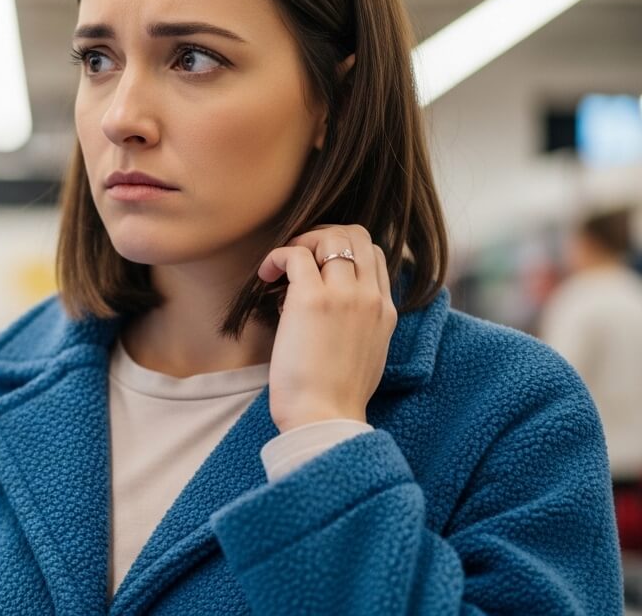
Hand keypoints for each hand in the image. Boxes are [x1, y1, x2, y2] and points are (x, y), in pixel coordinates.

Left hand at [257, 224, 396, 432]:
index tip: (316, 266)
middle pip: (356, 234)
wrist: (325, 417)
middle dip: (322, 235)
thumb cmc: (335, 395)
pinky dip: (276, 256)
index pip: (373, 254)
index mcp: (385, 310)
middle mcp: (369, 297)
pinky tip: (265, 276)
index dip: (341, 250)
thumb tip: (330, 306)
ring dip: (299, 243)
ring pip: (329, 237)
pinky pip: (294, 254)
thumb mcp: (365, 352)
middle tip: (297, 256)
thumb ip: (358, 323)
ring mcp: (344, 295)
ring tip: (280, 268)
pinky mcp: (312, 300)